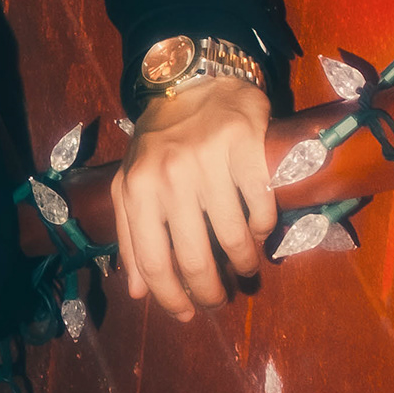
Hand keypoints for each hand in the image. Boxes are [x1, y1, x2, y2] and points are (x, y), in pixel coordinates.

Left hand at [110, 76, 273, 319]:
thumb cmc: (159, 138)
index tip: (188, 315)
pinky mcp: (245, 147)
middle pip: (196, 258)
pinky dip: (263, 228)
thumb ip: (130, 233)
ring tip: (245, 264)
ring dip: (244, 263)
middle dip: (212, 291)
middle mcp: (169, 175)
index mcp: (136, 186)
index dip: (172, 298)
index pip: (154, 260)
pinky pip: (261, 210)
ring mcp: (207, 160)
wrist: (191, 77)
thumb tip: (138, 292)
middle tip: (221, 297)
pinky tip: (258, 227)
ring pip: (234, 239)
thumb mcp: (132, 180)